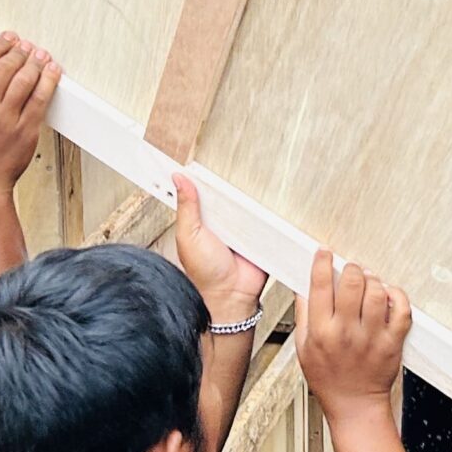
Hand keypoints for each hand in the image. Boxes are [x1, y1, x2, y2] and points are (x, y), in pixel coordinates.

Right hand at [0, 33, 58, 194]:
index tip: (8, 38)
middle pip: (5, 67)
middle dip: (19, 51)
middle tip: (26, 45)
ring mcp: (5, 120)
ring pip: (25, 80)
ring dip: (36, 62)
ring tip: (40, 54)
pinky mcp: (26, 130)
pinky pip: (41, 98)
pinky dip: (48, 81)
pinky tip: (51, 71)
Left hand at [170, 174, 266, 323]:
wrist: (231, 296)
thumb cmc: (205, 272)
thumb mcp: (189, 235)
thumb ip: (186, 207)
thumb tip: (179, 178)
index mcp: (204, 218)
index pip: (205, 190)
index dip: (205, 175)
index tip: (205, 155)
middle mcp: (225, 220)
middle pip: (230, 193)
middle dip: (234, 180)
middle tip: (238, 159)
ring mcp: (244, 227)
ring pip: (250, 203)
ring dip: (253, 196)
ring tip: (259, 176)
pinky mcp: (262, 234)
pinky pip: (267, 218)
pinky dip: (268, 211)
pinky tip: (272, 200)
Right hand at [297, 249, 410, 422]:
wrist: (354, 406)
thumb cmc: (329, 379)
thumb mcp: (303, 348)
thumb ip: (304, 315)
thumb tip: (303, 287)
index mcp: (321, 332)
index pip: (319, 286)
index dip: (322, 262)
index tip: (324, 254)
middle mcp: (346, 332)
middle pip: (351, 282)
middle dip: (350, 268)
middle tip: (349, 269)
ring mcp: (371, 337)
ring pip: (376, 292)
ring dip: (372, 279)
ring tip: (368, 281)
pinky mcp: (392, 342)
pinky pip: (401, 310)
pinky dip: (397, 296)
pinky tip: (387, 295)